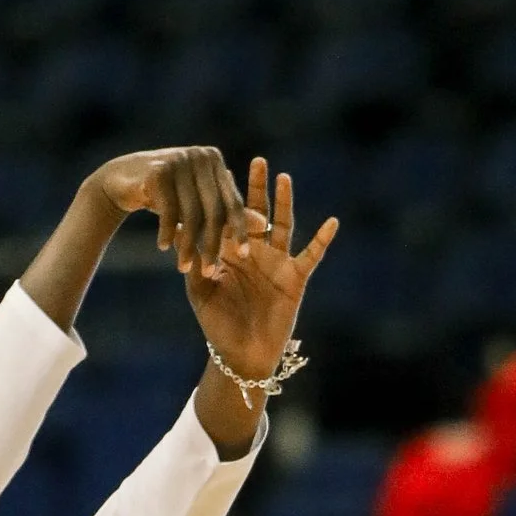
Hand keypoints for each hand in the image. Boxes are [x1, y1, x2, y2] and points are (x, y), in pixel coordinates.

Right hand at [85, 146, 245, 277]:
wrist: (122, 179)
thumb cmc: (168, 195)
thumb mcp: (199, 203)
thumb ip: (228, 212)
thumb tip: (265, 224)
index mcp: (215, 163)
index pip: (232, 201)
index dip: (239, 229)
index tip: (244, 256)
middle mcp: (201, 157)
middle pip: (214, 209)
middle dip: (212, 244)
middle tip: (209, 270)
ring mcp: (180, 160)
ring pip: (191, 213)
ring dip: (188, 244)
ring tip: (183, 267)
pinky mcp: (158, 171)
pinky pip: (169, 209)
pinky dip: (166, 231)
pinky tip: (163, 247)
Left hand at [186, 156, 336, 381]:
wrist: (243, 354)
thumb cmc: (218, 326)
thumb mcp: (200, 293)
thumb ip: (194, 264)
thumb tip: (182, 235)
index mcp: (232, 253)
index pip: (229, 218)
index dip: (227, 196)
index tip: (220, 171)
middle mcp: (256, 252)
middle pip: (257, 213)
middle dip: (256, 188)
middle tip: (257, 161)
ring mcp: (277, 262)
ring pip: (283, 225)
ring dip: (284, 202)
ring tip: (283, 177)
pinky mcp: (295, 277)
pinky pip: (311, 255)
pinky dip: (323, 239)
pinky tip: (332, 222)